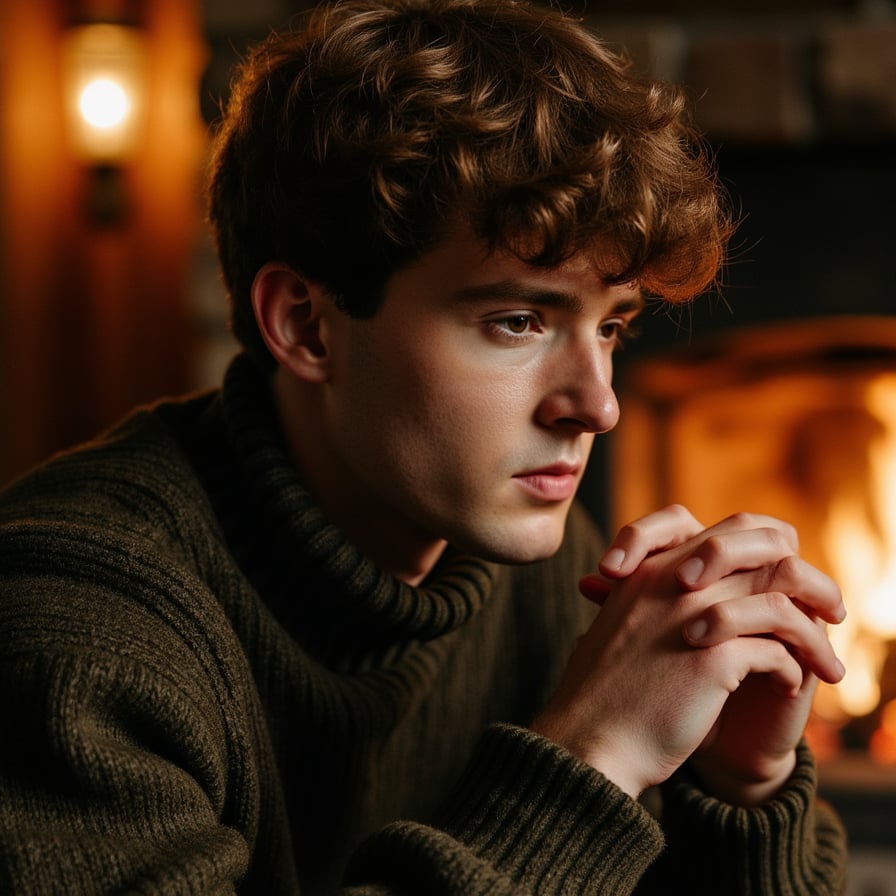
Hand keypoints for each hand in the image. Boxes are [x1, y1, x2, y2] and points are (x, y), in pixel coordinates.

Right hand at [532, 506, 845, 804]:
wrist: (590, 740)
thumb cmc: (606, 690)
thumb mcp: (621, 626)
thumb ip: (650, 598)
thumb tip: (701, 596)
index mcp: (650, 569)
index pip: (722, 528)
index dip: (760, 548)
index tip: (779, 581)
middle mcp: (672, 581)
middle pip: (763, 550)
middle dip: (806, 578)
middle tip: (828, 610)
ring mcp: (691, 615)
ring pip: (781, 598)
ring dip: (811, 631)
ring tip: (823, 661)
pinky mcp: (710, 658)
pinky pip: (777, 650)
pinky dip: (791, 669)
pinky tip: (787, 687)